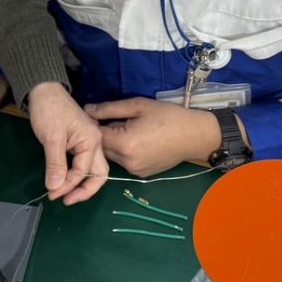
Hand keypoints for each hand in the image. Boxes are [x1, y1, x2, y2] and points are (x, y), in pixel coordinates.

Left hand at [27, 83, 108, 205]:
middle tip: (66, 201)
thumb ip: (56, 164)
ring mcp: (90, 141)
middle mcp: (96, 142)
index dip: (67, 185)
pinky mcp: (81, 141)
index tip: (51, 194)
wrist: (44, 89)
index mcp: (92, 141)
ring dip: (80, 183)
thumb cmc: (49, 110)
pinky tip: (65, 179)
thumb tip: (55, 188)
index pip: (82, 171)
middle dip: (84, 190)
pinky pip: (84, 162)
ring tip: (65, 194)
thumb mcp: (51, 138)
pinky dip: (76, 174)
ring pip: (92, 169)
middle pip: (98, 174)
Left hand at [88, 98, 220, 177]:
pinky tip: (136, 140)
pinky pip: (123, 162)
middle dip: (103, 134)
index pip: (96, 136)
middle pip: (102, 148)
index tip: (96, 113)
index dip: (94, 123)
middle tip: (113, 119)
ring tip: (126, 129)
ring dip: (113, 144)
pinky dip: (123, 152)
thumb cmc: (168, 116)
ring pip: (112, 156)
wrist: (195, 135)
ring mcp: (134, 171)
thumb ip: (109, 109)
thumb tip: (87, 110)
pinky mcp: (141, 175)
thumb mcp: (137, 106)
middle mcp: (127, 162)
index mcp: (124, 144)